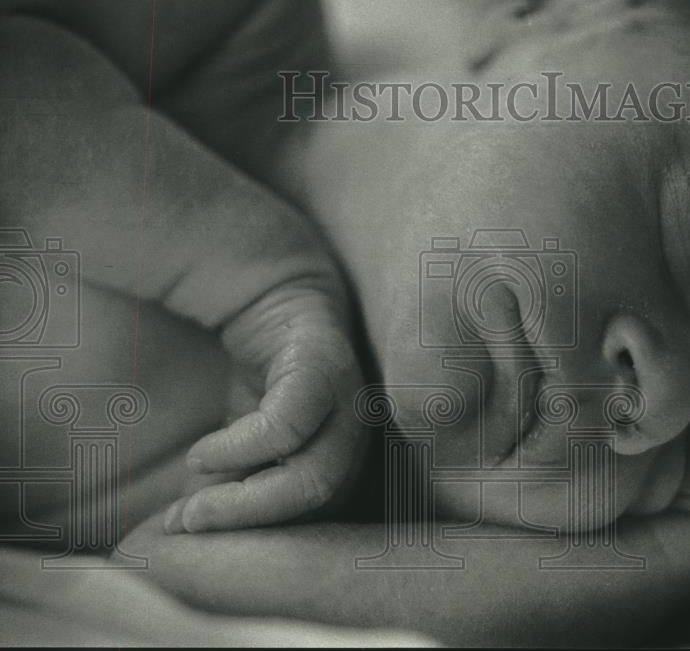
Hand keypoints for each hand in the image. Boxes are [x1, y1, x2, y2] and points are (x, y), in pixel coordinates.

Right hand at [164, 275, 366, 532]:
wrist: (271, 293)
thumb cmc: (262, 379)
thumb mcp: (247, 440)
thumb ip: (236, 483)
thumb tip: (197, 530)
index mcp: (350, 454)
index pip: (325, 515)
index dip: (264, 535)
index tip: (199, 538)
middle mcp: (360, 428)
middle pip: (324, 500)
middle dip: (250, 523)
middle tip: (188, 525)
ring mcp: (348, 395)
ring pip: (315, 474)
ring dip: (244, 500)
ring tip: (190, 503)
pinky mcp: (323, 363)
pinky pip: (290, 425)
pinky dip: (242, 450)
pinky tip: (202, 453)